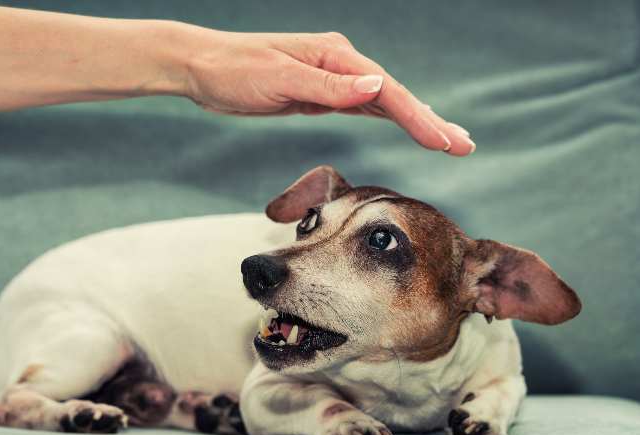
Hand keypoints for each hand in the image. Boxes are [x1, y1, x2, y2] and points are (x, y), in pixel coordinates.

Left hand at [177, 27, 474, 155]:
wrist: (203, 68)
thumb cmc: (235, 72)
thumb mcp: (280, 79)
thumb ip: (329, 87)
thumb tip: (378, 87)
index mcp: (335, 58)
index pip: (387, 93)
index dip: (419, 119)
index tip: (446, 142)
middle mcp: (339, 64)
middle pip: (394, 96)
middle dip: (429, 121)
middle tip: (464, 145)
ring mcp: (331, 78)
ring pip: (383, 102)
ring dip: (415, 120)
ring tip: (446, 139)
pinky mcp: (320, 92)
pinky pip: (362, 106)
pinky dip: (388, 117)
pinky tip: (403, 125)